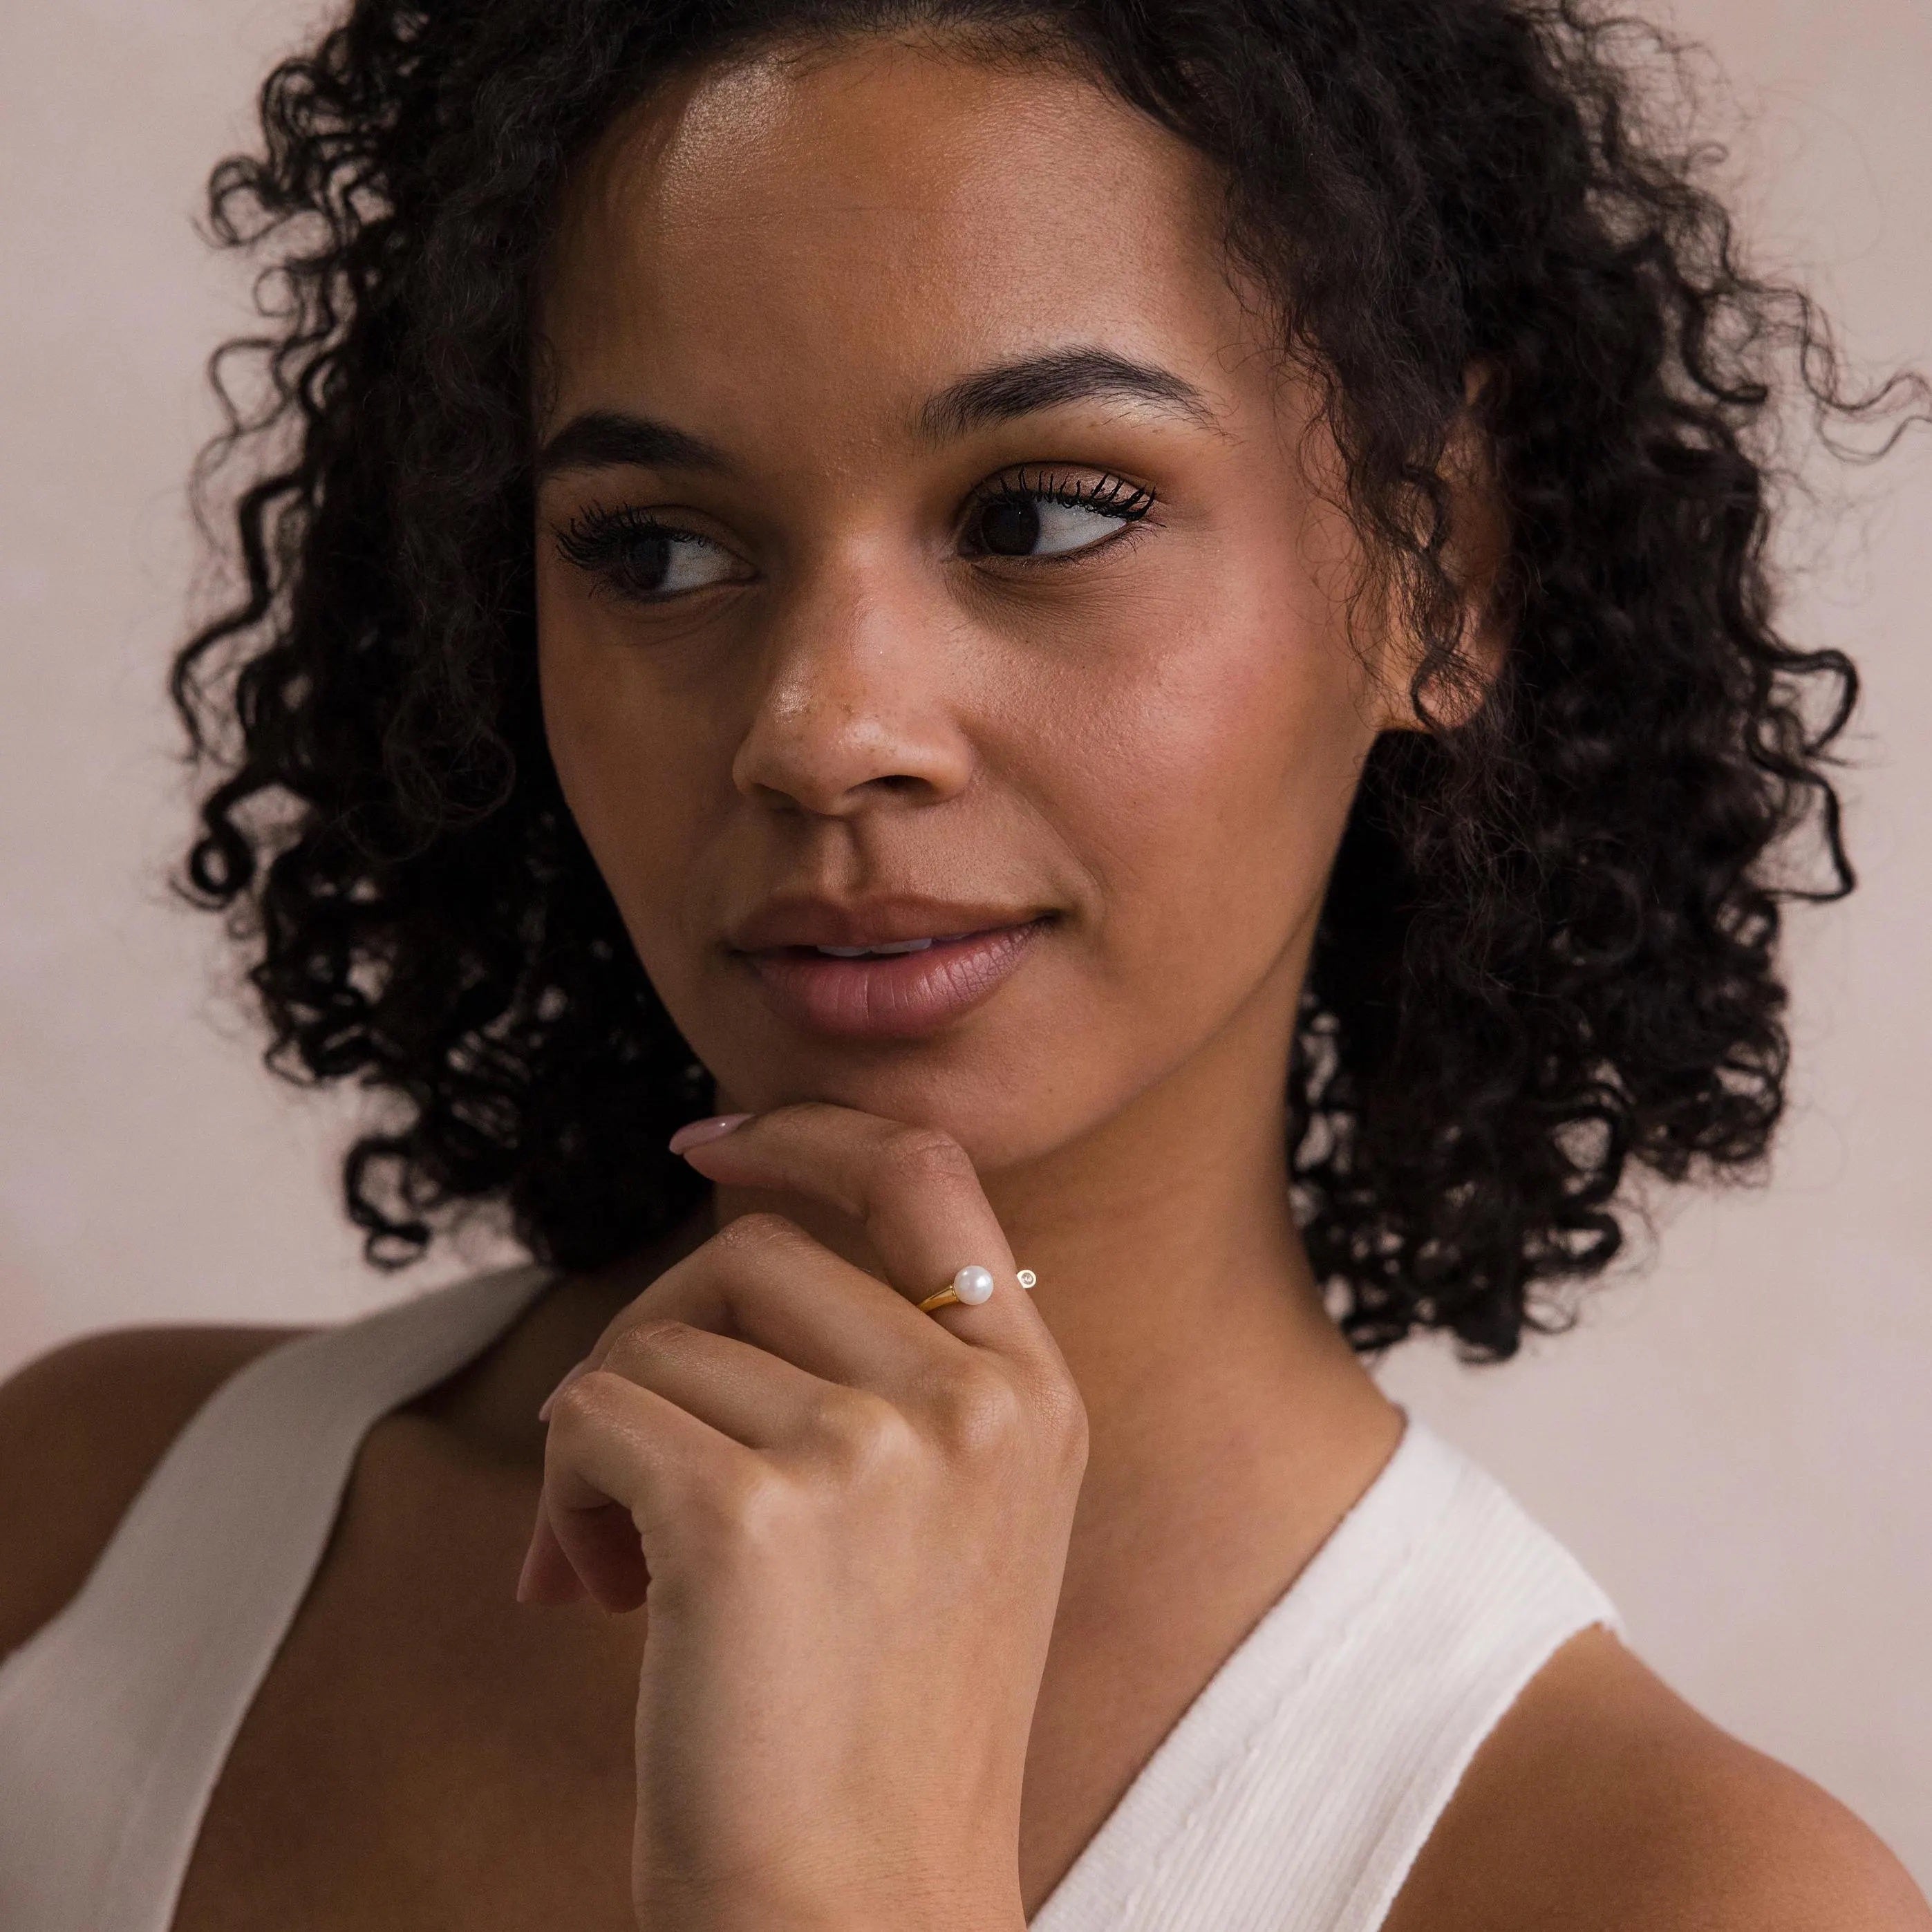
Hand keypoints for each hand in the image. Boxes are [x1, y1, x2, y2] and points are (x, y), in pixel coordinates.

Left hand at [516, 1102, 1088, 1931]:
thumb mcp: (950, 1519)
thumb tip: (730, 1233)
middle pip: (752, 1251)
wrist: (863, 1915)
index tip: (711, 1142)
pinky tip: (598, 1592)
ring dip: (604, 1438)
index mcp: (1033, 1393)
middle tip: (629, 1477)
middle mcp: (975, 1400)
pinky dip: (563, 1492)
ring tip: (621, 1566)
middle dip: (660, 1341)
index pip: (928, 1169)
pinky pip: (594, 1411)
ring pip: (660, 1335)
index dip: (812, 1131)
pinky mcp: (754, 1513)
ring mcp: (877, 1448)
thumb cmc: (875, 1724)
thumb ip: (892, 1372)